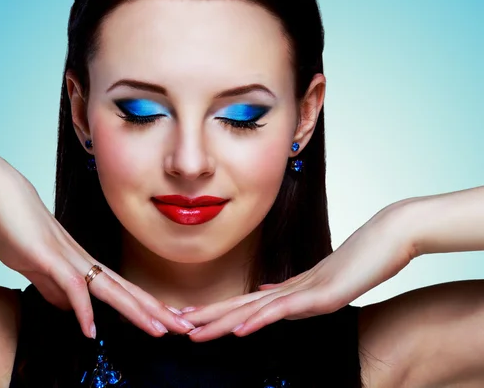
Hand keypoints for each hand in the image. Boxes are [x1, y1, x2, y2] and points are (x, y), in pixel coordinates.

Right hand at [0, 154, 190, 338]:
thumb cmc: (15, 225)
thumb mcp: (36, 265)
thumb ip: (54, 287)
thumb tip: (71, 309)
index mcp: (81, 262)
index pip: (122, 288)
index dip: (146, 306)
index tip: (168, 321)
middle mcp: (82, 260)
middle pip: (127, 289)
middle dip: (157, 311)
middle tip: (185, 327)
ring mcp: (68, 257)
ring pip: (110, 289)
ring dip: (136, 311)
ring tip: (161, 330)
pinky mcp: (48, 257)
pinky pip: (71, 287)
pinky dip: (83, 310)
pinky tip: (90, 332)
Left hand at [182, 202, 415, 341]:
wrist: (389, 236)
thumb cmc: (363, 257)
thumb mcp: (324, 281)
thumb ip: (296, 291)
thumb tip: (269, 296)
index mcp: (290, 288)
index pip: (247, 303)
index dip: (218, 311)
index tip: (191, 317)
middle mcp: (290, 288)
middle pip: (241, 305)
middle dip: (207, 316)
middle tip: (176, 323)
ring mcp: (304, 291)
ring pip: (254, 309)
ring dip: (221, 321)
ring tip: (192, 330)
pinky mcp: (320, 295)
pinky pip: (284, 310)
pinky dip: (259, 320)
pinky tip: (238, 330)